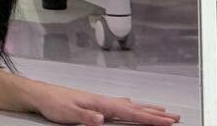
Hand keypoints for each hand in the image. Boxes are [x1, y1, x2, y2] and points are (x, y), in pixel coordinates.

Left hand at [29, 81, 180, 124]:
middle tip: (176, 117)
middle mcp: (104, 100)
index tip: (168, 122)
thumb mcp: (68, 112)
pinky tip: (133, 105)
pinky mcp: (95, 103)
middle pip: (135, 107)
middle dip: (156, 113)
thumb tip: (102, 118)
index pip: (131, 112)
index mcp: (101, 103)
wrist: (40, 94)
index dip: (150, 118)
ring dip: (147, 108)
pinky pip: (121, 105)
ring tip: (164, 111)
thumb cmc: (54, 103)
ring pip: (130, 105)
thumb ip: (85, 116)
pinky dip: (133, 106)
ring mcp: (101, 101)